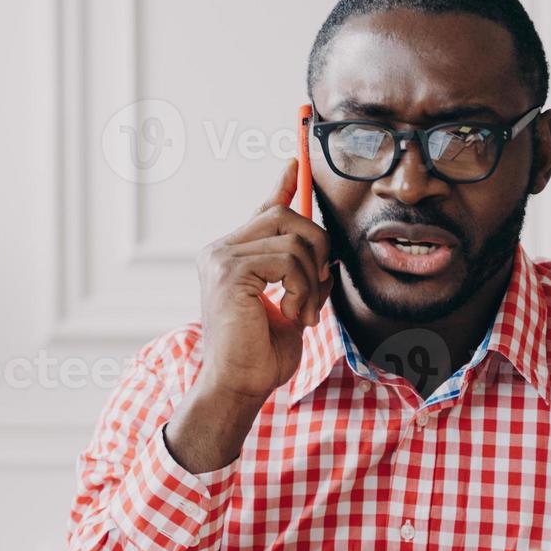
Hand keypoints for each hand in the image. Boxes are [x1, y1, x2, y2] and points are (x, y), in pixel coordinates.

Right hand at [193, 159, 333, 403]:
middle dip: (317, 245)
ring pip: (291, 237)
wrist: (237, 386)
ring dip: (311, 277)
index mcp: (231, 258)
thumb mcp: (294, 308)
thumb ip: (306, 278)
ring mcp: (221, 258)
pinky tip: (293, 314)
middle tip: (320, 284)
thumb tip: (330, 257)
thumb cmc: (260, 357)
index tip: (294, 164)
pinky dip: (302, 287)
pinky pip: (286, 259)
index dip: (282, 187)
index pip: (262, 212)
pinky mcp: (229, 271)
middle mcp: (220, 251)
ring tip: (304, 312)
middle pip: (285, 216)